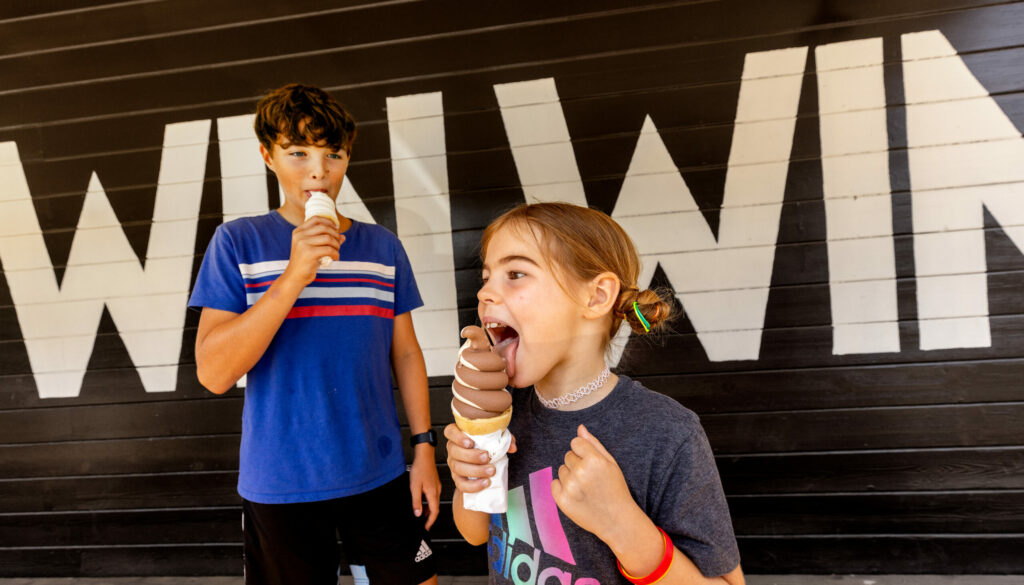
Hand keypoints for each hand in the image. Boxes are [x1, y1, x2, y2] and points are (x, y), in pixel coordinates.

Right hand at [284, 217, 343, 285]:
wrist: (295, 277)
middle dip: (335, 234)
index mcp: (298, 231)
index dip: (328, 221)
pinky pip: (329, 249)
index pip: (315, 219)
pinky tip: (335, 258)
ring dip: (336, 245)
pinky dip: (336, 254)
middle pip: (324, 227)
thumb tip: (343, 236)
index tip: (336, 228)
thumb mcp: (312, 248)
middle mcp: (300, 235)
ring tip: (336, 251)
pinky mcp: (310, 253)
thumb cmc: (305, 262)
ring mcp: (303, 243)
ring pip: (328, 238)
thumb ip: (325, 240)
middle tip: (338, 243)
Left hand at [409, 448, 440, 529]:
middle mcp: (437, 491)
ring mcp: (437, 486)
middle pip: (435, 508)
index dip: (430, 521)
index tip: (426, 527)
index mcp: (433, 493)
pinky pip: (433, 496)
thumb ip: (416, 501)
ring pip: (434, 502)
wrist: (424, 455)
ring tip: (420, 513)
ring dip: (428, 509)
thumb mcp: (414, 487)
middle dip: (429, 517)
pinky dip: (428, 502)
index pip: (434, 511)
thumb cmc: (420, 469)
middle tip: (422, 523)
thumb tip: (417, 514)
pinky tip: (422, 501)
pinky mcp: (434, 483)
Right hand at [444, 423, 516, 493]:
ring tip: (491, 471)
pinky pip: (461, 484)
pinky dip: (474, 485)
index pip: (450, 432)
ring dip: (475, 470)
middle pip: (454, 451)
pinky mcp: (458, 479)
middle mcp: (453, 449)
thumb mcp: (495, 438)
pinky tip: (486, 483)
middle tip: (487, 457)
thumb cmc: (486, 446)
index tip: (470, 442)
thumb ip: (504, 439)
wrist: (481, 464)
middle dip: (471, 455)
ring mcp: (453, 465)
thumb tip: (512, 447)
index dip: (457, 437)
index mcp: (458, 435)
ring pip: (458, 468)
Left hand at [551, 424, 638, 541]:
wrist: (617, 521)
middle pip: (568, 456)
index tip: (591, 462)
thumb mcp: (611, 463)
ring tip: (585, 488)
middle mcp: (580, 472)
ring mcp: (570, 487)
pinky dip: (562, 488)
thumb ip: (594, 444)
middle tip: (590, 478)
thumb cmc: (616, 489)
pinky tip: (576, 495)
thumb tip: (580, 428)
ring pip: (561, 470)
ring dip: (570, 476)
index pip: (575, 443)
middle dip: (577, 464)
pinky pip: (554, 484)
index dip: (583, 452)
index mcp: (594, 460)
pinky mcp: (562, 501)